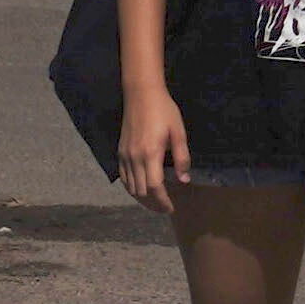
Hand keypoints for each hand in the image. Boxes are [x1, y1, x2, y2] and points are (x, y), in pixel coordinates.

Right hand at [115, 91, 190, 211]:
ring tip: (154, 202)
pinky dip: (132, 188)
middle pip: (140, 191)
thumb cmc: (164, 111)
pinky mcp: (120, 152)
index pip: (154, 187)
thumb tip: (184, 179)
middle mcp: (134, 158)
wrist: (141, 94)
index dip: (162, 201)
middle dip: (153, 204)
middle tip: (165, 208)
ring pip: (130, 187)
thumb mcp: (179, 132)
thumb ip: (182, 157)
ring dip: (142, 198)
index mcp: (151, 154)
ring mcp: (125, 156)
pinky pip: (123, 177)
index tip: (171, 208)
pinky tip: (141, 189)